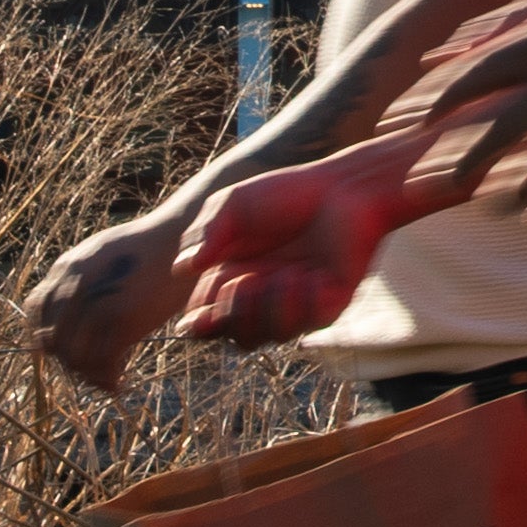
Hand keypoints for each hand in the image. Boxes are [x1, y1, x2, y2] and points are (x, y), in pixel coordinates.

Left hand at [27, 212, 200, 391]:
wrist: (189, 235)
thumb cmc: (157, 246)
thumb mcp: (107, 253)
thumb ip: (85, 277)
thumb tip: (76, 305)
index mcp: (68, 267)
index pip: (37, 313)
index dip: (48, 337)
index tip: (68, 352)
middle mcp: (73, 284)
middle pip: (52, 340)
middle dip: (70, 363)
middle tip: (93, 373)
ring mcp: (96, 301)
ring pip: (74, 357)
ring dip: (89, 376)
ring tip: (109, 381)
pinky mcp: (121, 318)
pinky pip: (101, 362)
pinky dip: (108, 380)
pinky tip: (120, 383)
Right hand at [175, 143, 414, 348]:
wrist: (343, 187)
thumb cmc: (288, 193)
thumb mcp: (233, 205)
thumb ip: (205, 233)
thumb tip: (182, 269)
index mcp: (234, 279)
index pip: (208, 321)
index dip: (199, 326)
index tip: (197, 317)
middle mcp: (265, 298)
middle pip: (237, 338)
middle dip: (232, 317)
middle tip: (241, 282)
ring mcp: (299, 304)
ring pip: (271, 337)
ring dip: (269, 307)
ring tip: (285, 272)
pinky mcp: (331, 303)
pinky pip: (310, 323)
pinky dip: (303, 301)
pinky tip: (312, 273)